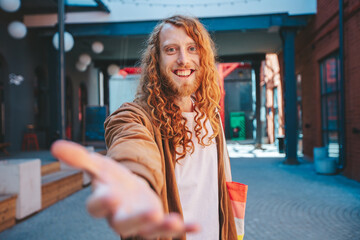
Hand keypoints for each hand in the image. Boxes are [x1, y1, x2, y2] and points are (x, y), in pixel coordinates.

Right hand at [51, 140, 198, 238]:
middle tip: (150, 213)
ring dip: (161, 228)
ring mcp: (140, 221)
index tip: (108, 196)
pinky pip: (170, 228)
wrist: (128, 189)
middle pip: (124, 224)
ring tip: (174, 221)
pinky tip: (198, 226)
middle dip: (136, 220)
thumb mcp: (99, 165)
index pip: (96, 207)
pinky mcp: (157, 221)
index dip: (101, 203)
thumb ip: (79, 158)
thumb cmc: (112, 178)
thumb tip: (54, 145)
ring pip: (148, 231)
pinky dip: (184, 228)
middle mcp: (120, 215)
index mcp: (104, 200)